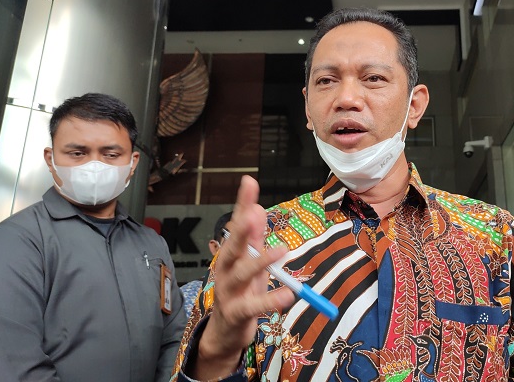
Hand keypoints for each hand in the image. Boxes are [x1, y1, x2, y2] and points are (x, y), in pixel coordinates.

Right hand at [193, 176, 294, 378]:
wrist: (226, 331)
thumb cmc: (241, 292)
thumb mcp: (250, 263)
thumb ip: (255, 239)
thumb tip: (257, 208)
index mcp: (232, 255)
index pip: (237, 225)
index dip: (242, 204)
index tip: (249, 182)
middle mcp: (226, 270)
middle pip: (233, 248)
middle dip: (241, 230)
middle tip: (251, 214)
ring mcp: (229, 292)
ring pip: (242, 275)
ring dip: (261, 263)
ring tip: (281, 252)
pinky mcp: (237, 313)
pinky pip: (254, 306)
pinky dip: (271, 300)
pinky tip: (288, 295)